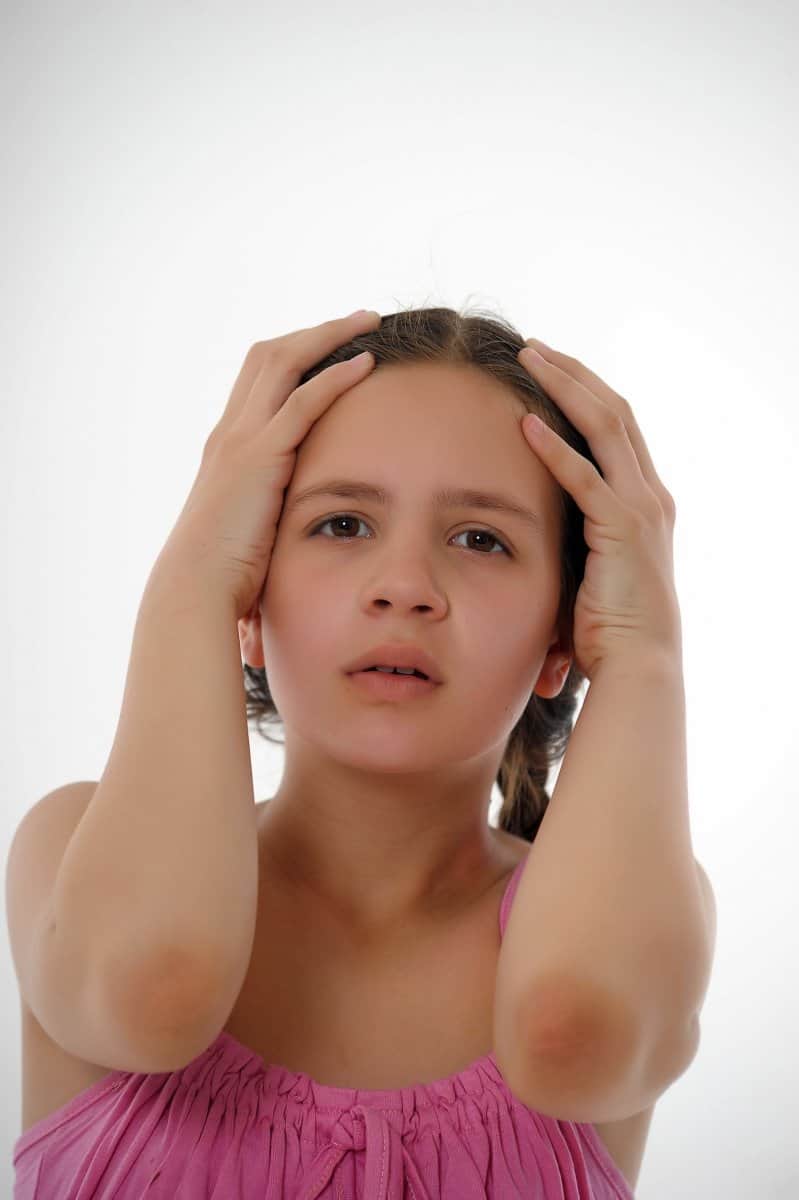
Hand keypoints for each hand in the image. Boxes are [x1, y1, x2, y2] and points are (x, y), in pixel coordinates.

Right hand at [152, 310, 379, 621]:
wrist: (193, 589)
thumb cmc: (222, 576)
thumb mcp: (249, 533)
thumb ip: (269, 517)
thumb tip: (291, 528)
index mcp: (227, 448)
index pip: (259, 378)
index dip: (296, 353)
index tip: (333, 345)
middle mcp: (229, 433)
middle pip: (268, 355)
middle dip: (314, 331)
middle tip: (359, 319)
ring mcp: (241, 441)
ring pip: (284, 362)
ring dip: (329, 336)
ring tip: (370, 322)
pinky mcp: (259, 458)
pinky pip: (302, 402)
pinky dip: (335, 377)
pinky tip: (366, 363)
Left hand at [518, 338, 681, 681]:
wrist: (639, 666)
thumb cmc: (607, 630)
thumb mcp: (590, 569)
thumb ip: (571, 538)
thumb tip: (529, 528)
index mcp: (645, 502)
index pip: (617, 429)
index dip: (584, 392)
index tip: (547, 367)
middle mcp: (651, 495)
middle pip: (614, 411)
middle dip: (574, 373)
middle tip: (533, 346)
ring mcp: (641, 508)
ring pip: (605, 427)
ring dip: (565, 388)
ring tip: (529, 358)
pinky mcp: (622, 530)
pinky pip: (585, 477)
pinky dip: (555, 447)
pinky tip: (525, 422)